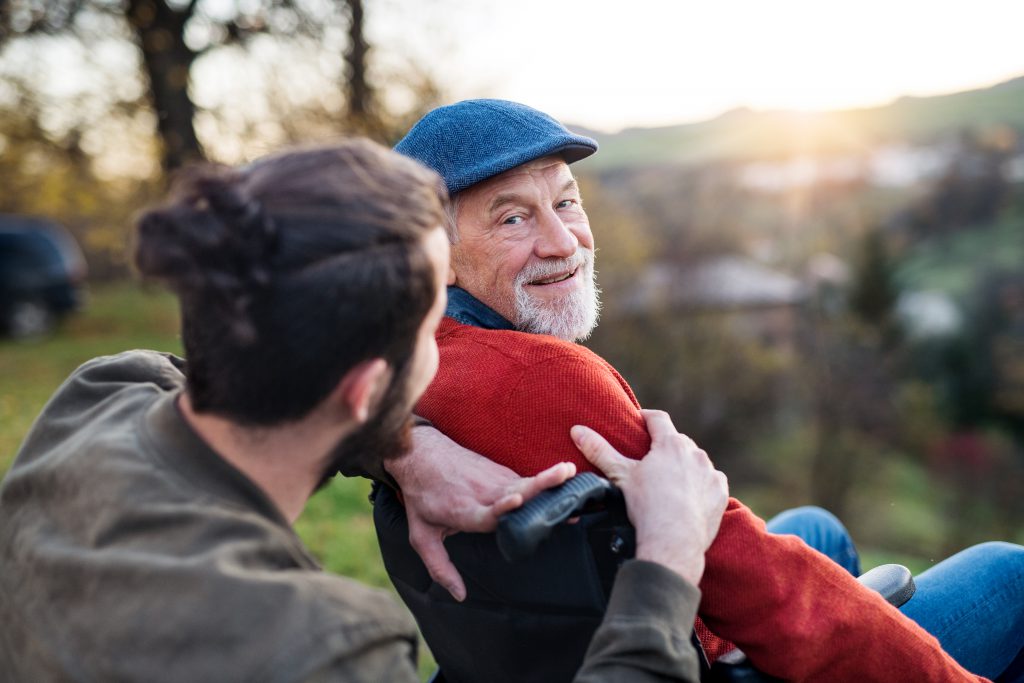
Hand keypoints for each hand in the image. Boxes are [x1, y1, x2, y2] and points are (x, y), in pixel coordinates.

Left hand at [385, 426, 575, 600]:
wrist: (419, 454)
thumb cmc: (421, 497)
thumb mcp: (421, 536)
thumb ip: (440, 568)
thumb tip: (460, 595)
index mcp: (464, 511)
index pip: (488, 511)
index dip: (503, 507)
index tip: (518, 500)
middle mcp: (483, 493)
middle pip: (516, 490)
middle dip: (541, 485)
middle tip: (566, 478)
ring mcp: (493, 479)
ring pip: (525, 482)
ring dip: (548, 478)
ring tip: (571, 474)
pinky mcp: (500, 471)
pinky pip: (524, 480)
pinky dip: (543, 481)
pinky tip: (563, 481)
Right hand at [570, 409, 727, 584]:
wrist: (673, 542)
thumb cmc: (646, 506)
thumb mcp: (620, 476)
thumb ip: (599, 450)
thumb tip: (577, 430)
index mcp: (671, 444)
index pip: (658, 418)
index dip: (646, 417)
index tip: (639, 421)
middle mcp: (695, 453)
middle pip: (678, 441)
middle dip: (665, 446)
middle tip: (651, 459)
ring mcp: (711, 473)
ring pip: (696, 461)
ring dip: (685, 465)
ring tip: (669, 481)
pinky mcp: (720, 493)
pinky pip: (711, 481)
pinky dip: (701, 485)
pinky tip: (689, 497)